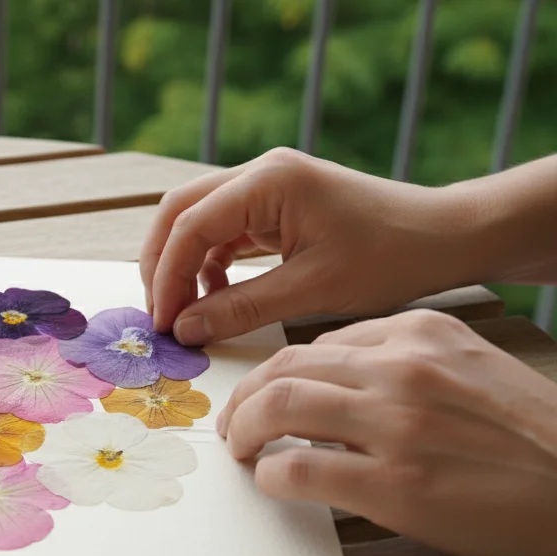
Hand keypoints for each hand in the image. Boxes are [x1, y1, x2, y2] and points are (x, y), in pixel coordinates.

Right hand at [139, 147, 485, 344]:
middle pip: (179, 212)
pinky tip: (215, 299)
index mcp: (268, 182)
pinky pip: (223, 232)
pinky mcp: (275, 206)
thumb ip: (241, 308)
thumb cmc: (391, 257)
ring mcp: (266, 187)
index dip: (167, 277)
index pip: (189, 225)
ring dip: (182, 265)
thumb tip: (185, 330)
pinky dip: (208, 265)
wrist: (446, 236)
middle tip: (160, 316)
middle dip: (162, 264)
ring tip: (185, 314)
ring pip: (196, 220)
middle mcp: (260, 173)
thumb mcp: (312, 290)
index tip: (163, 324)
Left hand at [217, 310, 556, 555]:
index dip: (281, 372)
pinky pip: (297, 467)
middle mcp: (406, 369)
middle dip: (247, 396)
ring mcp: (397, 425)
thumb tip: (342, 384)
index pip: (322, 343)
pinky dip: (271, 475)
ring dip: (246, 429)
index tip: (266, 393)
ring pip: (280, 405)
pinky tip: (274, 483)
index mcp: (425, 334)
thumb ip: (411, 366)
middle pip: (288, 368)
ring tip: (242, 450)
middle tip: (235, 423)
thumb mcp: (476, 372)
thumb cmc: (538, 441)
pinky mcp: (393, 485)